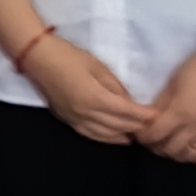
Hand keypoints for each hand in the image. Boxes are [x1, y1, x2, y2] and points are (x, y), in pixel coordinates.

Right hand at [23, 31, 148, 144]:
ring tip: (137, 134)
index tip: (157, 115)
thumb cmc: (69, 56)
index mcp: (95, 98)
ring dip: (123, 134)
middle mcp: (86, 113)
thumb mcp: (97, 66)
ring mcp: (76, 119)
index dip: (144, 115)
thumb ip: (114, 85)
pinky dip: (106, 138)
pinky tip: (116, 138)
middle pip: (118, 125)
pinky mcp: (68, 120)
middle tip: (152, 124)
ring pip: (105, 134)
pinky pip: (90, 135)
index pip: (127, 112)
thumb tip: (127, 100)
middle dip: (137, 126)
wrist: (37, 58)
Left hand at [139, 50, 195, 164]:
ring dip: (176, 154)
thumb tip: (149, 118)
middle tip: (153, 140)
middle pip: (170, 149)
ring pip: (189, 156)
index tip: (140, 134)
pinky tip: (190, 150)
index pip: (155, 135)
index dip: (143, 137)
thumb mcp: (173, 82)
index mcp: (180, 112)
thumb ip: (161, 103)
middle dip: (157, 146)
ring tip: (171, 146)